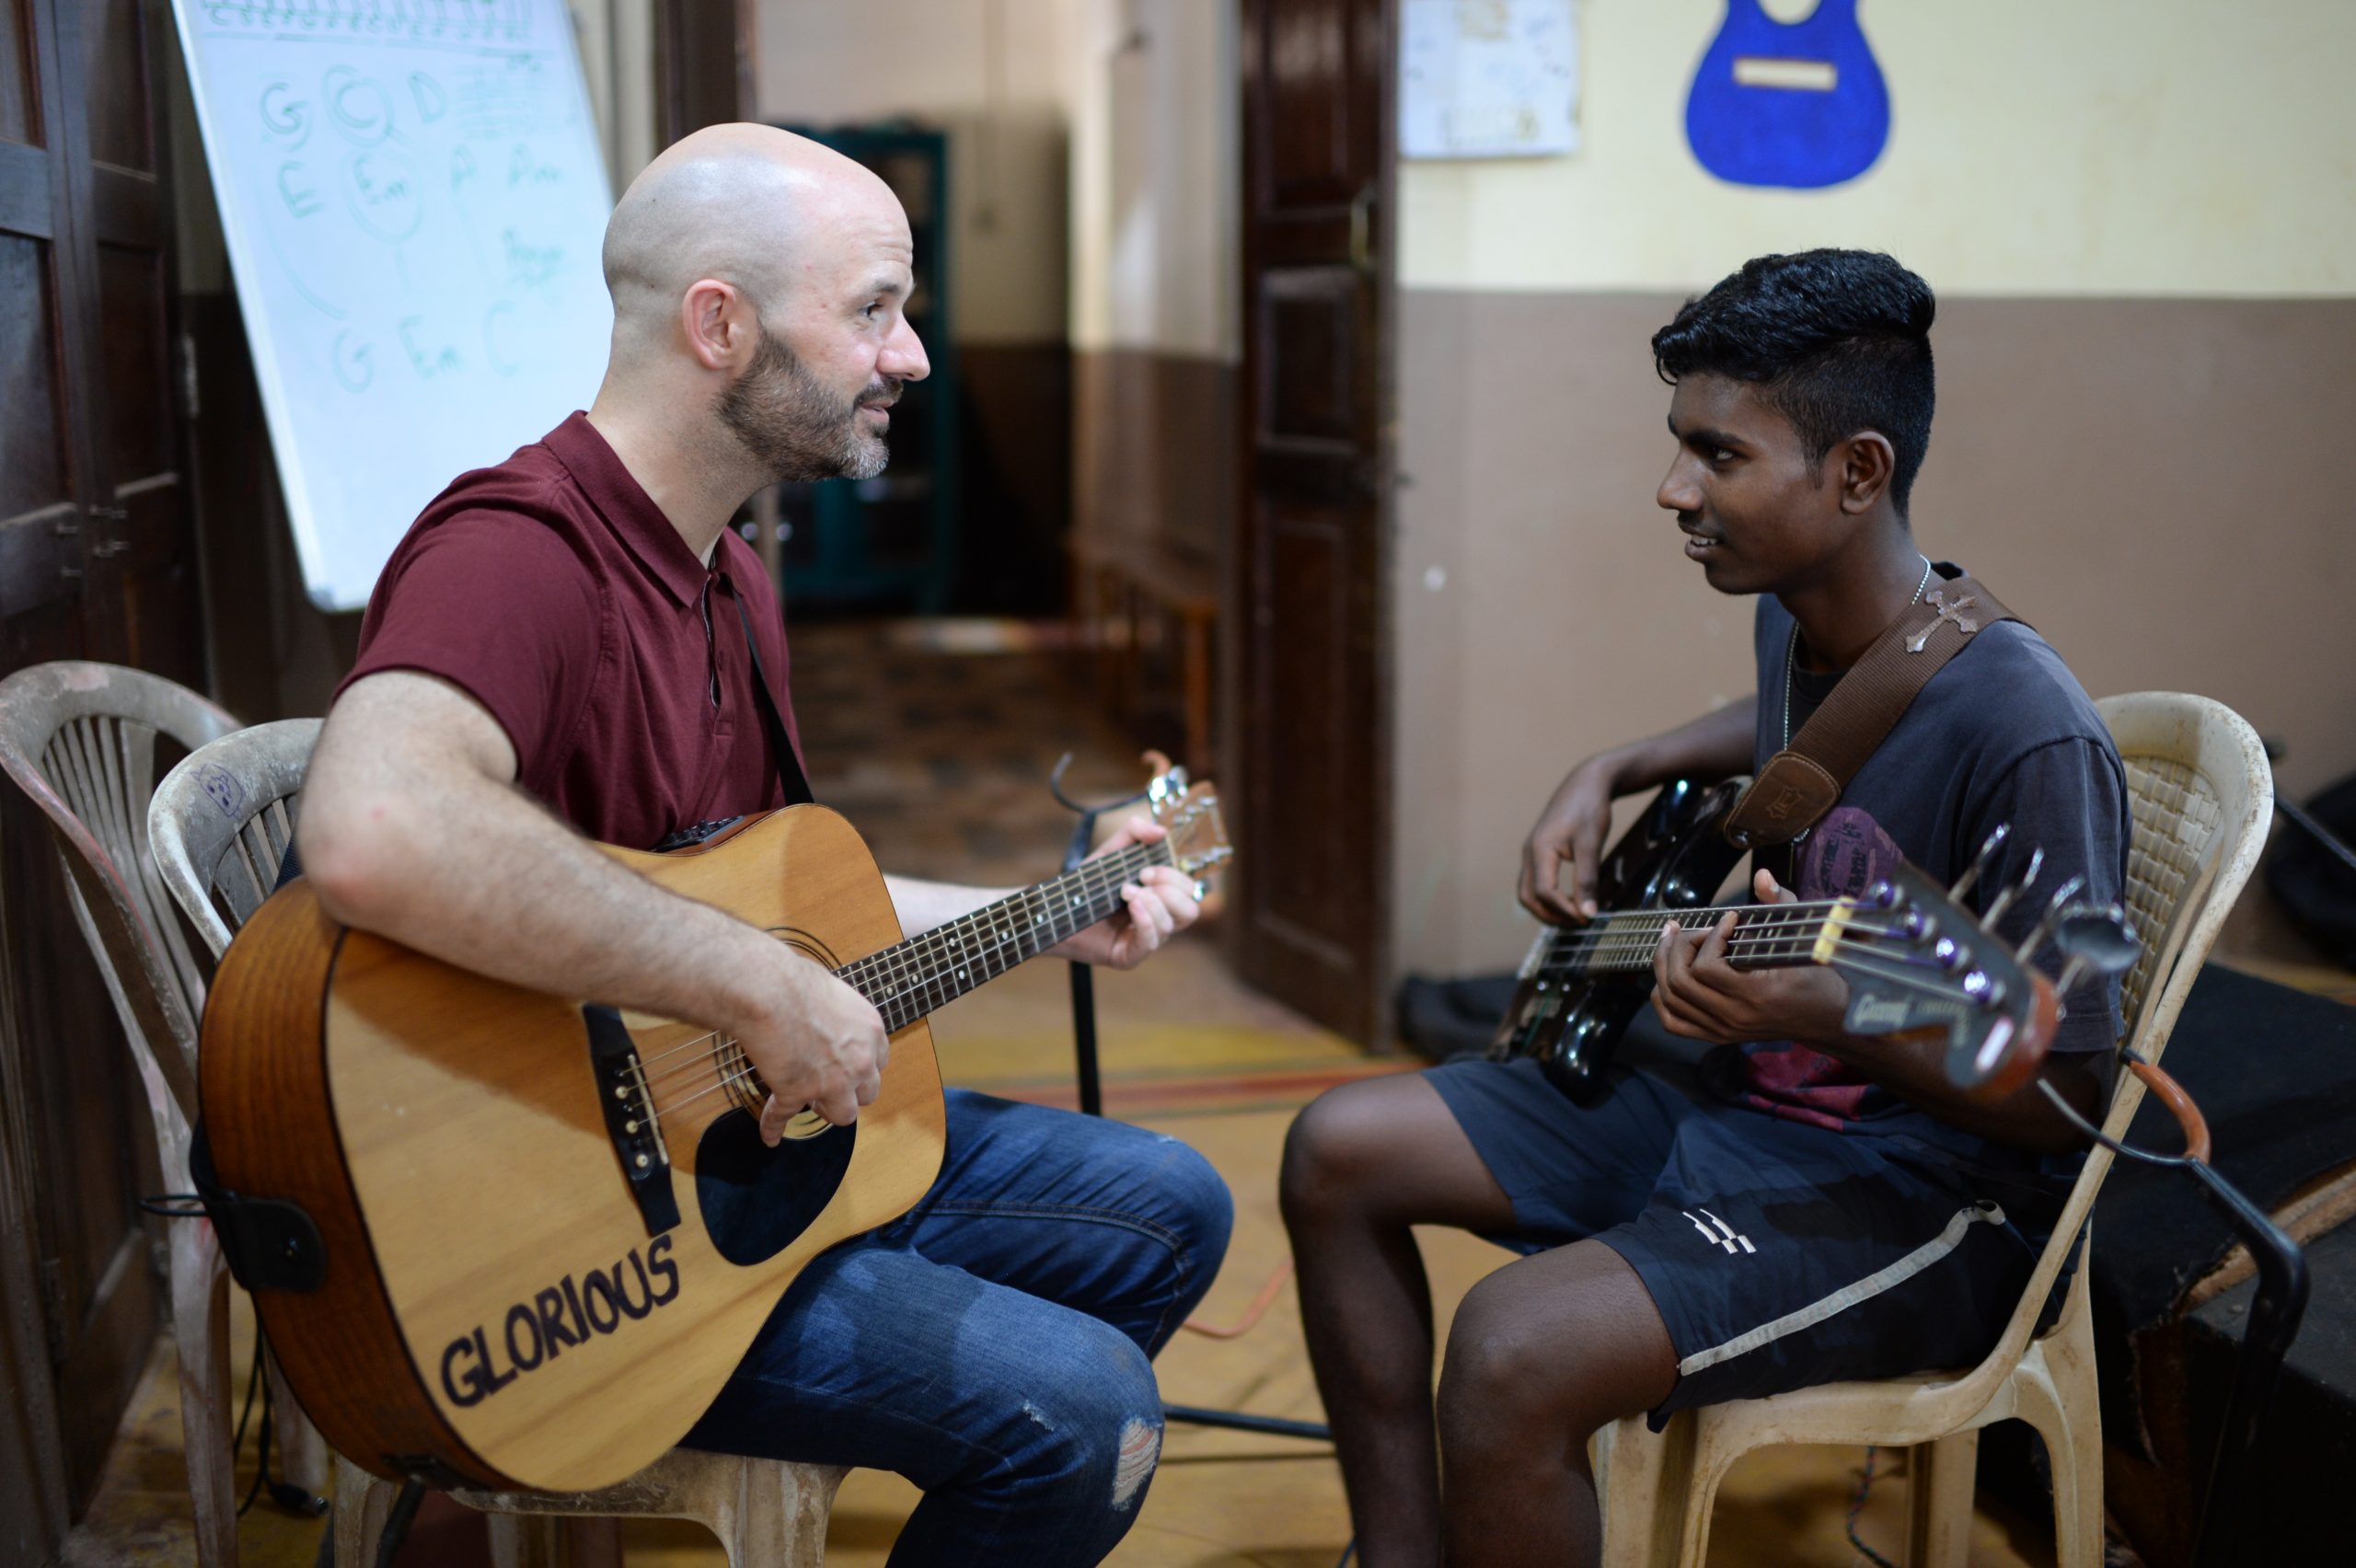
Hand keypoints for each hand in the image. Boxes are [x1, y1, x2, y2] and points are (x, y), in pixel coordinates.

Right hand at [734, 946, 889, 1145]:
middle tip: (827, 1083)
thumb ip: (838, 1015)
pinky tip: (770, 1136)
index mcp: (871, 1032)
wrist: (770, 990)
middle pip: (867, 1093)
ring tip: (807, 1101)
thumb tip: (824, 1015)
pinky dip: (774, 1126)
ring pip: (843, 1114)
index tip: (845, 1066)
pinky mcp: (797, 1092)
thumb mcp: (835, 993)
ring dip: (827, 1110)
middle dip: (849, 1091)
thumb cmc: (796, 981)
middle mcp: (859, 1061)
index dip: (860, 1068)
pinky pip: (784, 1116)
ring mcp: (831, 1081)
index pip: (878, 1063)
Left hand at [1048, 816, 1200, 969]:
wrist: (1054, 910)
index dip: (1174, 877)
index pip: (1188, 891)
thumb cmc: (1084, 886)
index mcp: (1160, 899)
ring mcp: (1144, 941)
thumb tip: (1160, 830)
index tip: (1145, 869)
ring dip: (1150, 902)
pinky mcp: (1129, 957)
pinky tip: (1132, 907)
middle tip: (1140, 879)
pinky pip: (1151, 942)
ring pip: (1170, 925)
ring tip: (1124, 892)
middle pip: (1190, 911)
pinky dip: (1145, 921)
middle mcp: (1157, 921)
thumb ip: (1132, 834)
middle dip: (1169, 890)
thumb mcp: (1109, 854)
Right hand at [1520, 757, 1619, 923]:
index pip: (1544, 892)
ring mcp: (1531, 852)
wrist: (1587, 782)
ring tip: (1573, 916)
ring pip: (1528, 892)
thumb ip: (1588, 879)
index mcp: (1539, 850)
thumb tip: (1588, 914)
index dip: (1564, 910)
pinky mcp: (1538, 852)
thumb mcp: (1592, 844)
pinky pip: (1535, 882)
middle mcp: (1529, 853)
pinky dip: (1548, 898)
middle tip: (1579, 924)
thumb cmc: (1590, 809)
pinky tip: (1569, 899)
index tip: (1588, 919)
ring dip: (1547, 909)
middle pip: (1528, 897)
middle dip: (1551, 916)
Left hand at [1650, 868, 1848, 1043]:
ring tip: (1671, 940)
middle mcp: (1734, 1017)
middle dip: (1677, 947)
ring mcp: (1723, 1030)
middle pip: (1679, 982)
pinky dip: (1662, 996)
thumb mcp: (1804, 938)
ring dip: (1664, 965)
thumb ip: (1782, 904)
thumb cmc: (1816, 976)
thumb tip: (1763, 876)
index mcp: (1756, 995)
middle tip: (1686, 928)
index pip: (1707, 967)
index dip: (1710, 936)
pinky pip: (1672, 1021)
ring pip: (1670, 999)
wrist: (1826, 1018)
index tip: (1729, 919)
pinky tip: (1670, 973)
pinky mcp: (1717, 1035)